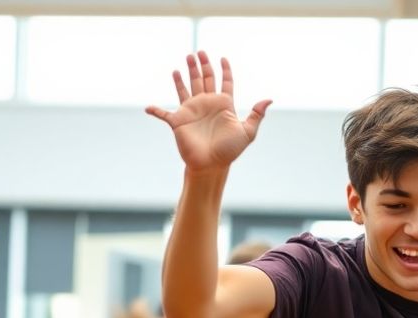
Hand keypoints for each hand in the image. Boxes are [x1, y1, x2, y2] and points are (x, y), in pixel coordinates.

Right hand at [145, 51, 271, 172]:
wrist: (212, 165)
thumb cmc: (229, 151)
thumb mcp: (247, 132)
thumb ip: (256, 115)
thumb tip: (269, 99)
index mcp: (223, 104)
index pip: (225, 82)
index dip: (225, 69)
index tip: (223, 58)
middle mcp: (207, 104)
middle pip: (204, 78)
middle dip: (202, 65)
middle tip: (199, 52)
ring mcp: (192, 111)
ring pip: (187, 87)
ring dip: (185, 74)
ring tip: (186, 59)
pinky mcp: (178, 121)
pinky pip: (163, 114)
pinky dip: (155, 111)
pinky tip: (148, 108)